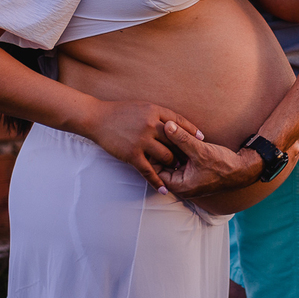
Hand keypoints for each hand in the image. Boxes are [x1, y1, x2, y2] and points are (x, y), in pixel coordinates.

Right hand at [84, 100, 202, 191]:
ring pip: (166, 156)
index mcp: (155, 111)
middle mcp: (151, 125)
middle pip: (176, 140)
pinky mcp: (132, 154)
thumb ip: (158, 115)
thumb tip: (174, 123)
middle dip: (185, 151)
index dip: (192, 130)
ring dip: (173, 165)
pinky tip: (164, 190)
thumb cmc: (120, 112)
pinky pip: (148, 171)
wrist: (97, 118)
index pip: (179, 121)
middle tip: (193, 160)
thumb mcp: (143, 107)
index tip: (201, 138)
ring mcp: (142, 140)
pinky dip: (157, 181)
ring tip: (178, 171)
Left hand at [156, 120, 263, 196]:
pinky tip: (182, 138)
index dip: (154, 154)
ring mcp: (186, 179)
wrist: (242, 169)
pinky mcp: (192, 172)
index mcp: (179, 186)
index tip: (156, 138)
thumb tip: (166, 125)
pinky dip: (179, 151)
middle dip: (162, 150)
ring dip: (171, 149)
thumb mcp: (200, 150)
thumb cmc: (223, 164)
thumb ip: (182, 138)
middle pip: (161, 166)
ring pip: (171, 162)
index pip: (154, 170)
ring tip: (171, 134)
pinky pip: (180, 161)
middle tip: (161, 133)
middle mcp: (180, 185)